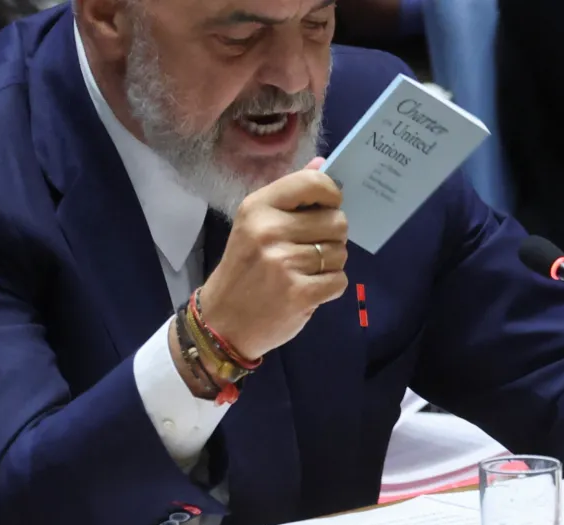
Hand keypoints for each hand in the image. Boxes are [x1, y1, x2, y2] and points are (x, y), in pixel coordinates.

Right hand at [200, 157, 347, 358]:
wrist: (223, 322)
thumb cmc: (244, 269)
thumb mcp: (255, 225)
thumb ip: (290, 195)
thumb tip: (322, 163)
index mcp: (258, 207)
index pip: (313, 183)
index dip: (332, 194)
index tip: (328, 207)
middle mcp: (269, 231)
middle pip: (336, 221)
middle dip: (332, 237)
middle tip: (310, 250)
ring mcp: (284, 263)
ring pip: (340, 252)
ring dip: (330, 264)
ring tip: (305, 272)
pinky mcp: (299, 293)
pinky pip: (339, 280)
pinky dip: (330, 287)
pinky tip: (308, 290)